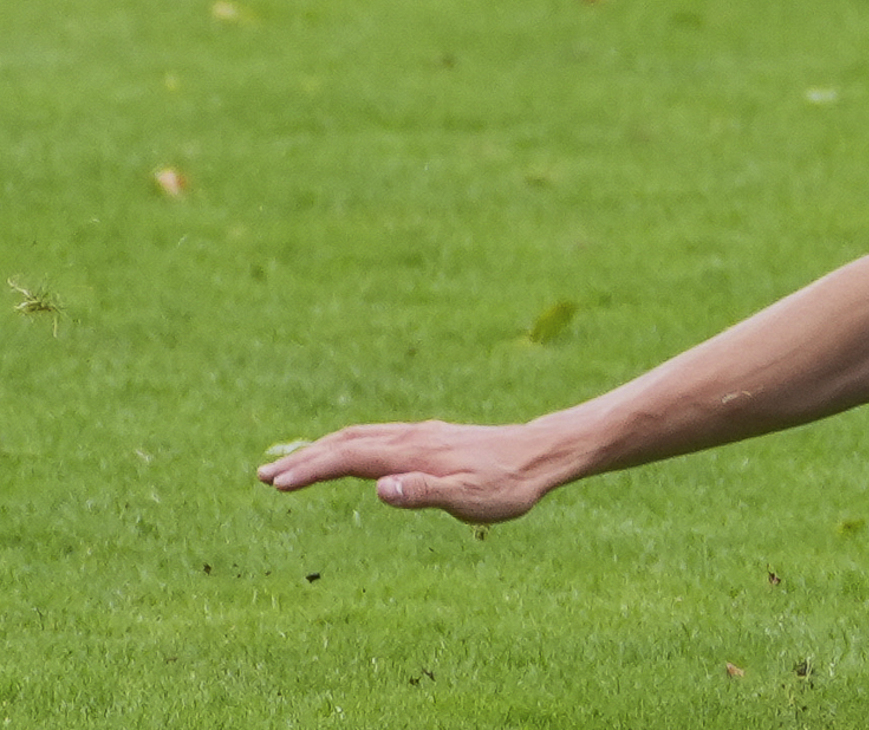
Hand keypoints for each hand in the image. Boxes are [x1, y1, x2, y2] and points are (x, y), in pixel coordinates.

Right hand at [259, 417, 566, 524]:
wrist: (542, 454)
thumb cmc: (508, 485)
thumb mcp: (470, 498)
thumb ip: (425, 493)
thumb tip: (379, 488)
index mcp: (412, 453)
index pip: (348, 459)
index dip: (310, 471)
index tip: (275, 485)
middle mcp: (410, 438)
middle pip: (344, 443)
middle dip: (302, 459)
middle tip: (262, 476)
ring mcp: (419, 435)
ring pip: (358, 437)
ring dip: (320, 450)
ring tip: (290, 466)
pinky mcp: (430, 438)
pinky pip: (376, 437)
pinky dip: (347, 445)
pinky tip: (344, 455)